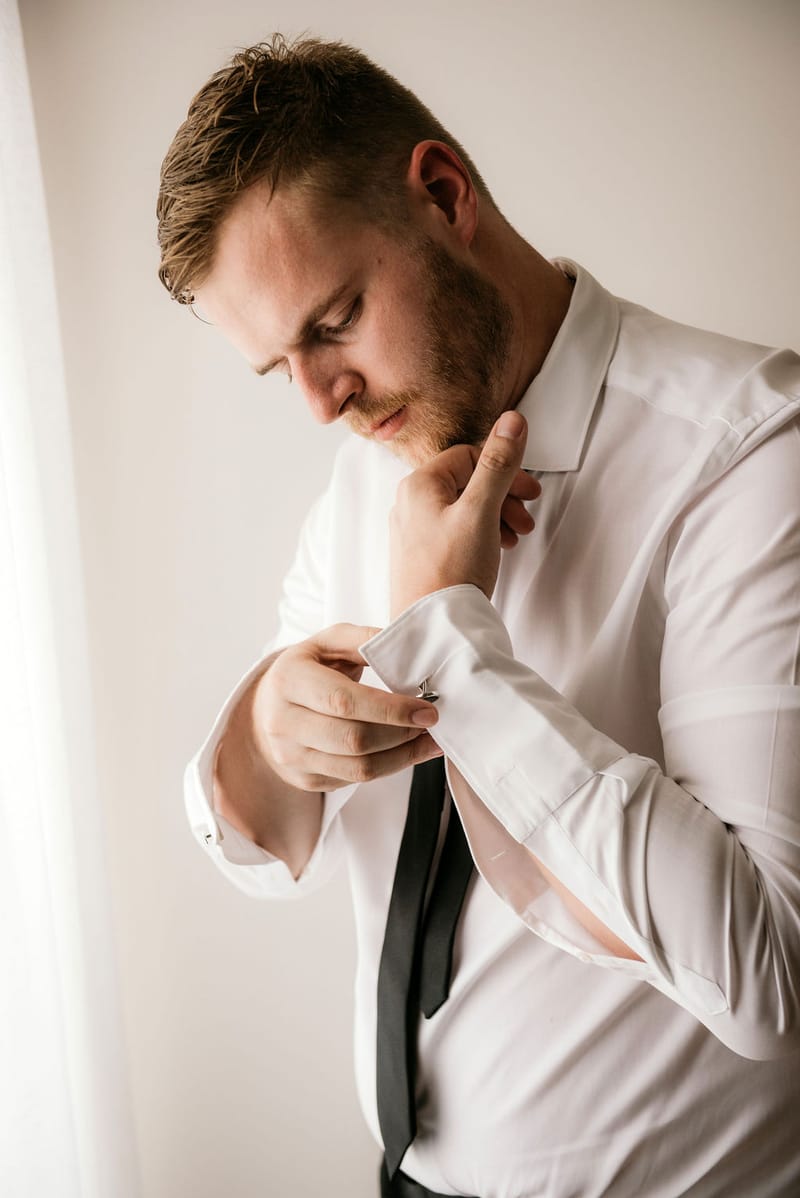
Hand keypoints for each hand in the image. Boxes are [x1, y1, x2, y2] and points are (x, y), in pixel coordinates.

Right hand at [252, 623, 441, 790]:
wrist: (267, 707)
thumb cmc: (308, 669)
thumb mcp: (328, 642)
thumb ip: (363, 640)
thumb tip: (405, 646)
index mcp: (289, 680)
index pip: (344, 701)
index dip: (390, 709)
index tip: (426, 709)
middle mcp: (282, 722)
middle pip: (353, 740)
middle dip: (401, 733)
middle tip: (431, 722)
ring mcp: (291, 756)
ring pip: (358, 768)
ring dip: (402, 756)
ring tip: (429, 740)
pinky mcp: (304, 779)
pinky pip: (354, 780)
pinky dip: (389, 767)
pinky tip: (408, 752)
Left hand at [390, 410, 539, 617]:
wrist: (432, 628)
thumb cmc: (451, 572)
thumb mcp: (481, 511)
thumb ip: (498, 464)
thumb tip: (512, 420)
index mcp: (419, 485)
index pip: (468, 456)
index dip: (504, 470)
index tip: (529, 491)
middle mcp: (409, 504)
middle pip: (466, 482)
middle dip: (503, 496)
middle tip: (527, 515)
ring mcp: (413, 532)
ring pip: (463, 508)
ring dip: (496, 516)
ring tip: (515, 536)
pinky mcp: (421, 556)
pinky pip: (455, 531)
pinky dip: (481, 534)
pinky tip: (496, 550)